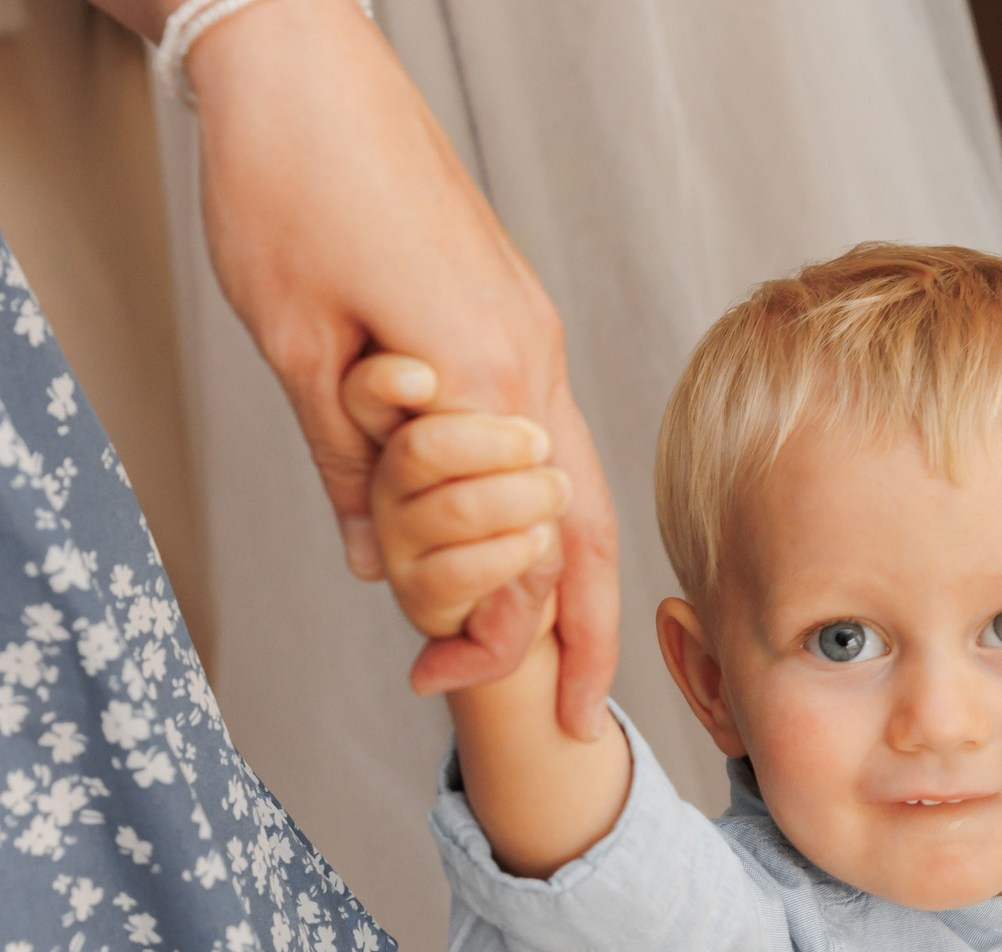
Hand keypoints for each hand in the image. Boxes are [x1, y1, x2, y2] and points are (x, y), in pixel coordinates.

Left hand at [176, 0, 616, 737]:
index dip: (493, 635)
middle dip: (590, 631)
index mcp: (485, 377)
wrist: (309, 65)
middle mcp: (532, 360)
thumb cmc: (289, 184)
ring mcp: (532, 333)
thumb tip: (377, 563)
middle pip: (590, 525)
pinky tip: (515, 538)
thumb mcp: (295, 345)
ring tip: (558, 647)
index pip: (520, 544)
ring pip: (580, 479)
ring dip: (572, 572)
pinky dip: (543, 503)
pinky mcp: (514, 312)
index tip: (447, 688)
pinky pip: (548, 431)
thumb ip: (347, 463)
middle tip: (580, 715)